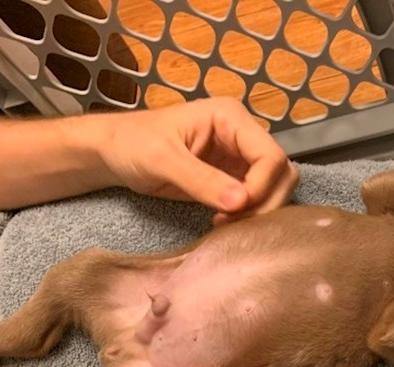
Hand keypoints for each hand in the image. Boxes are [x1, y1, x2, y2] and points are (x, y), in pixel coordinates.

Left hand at [97, 98, 298, 223]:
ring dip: (259, 209)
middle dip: (265, 201)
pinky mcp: (232, 177)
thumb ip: (201, 180)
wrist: (112, 154)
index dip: (261, 187)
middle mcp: (242, 134)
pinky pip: (256, 198)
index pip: (271, 156)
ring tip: (226, 221)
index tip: (234, 210)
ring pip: (274, 187)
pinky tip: (223, 220)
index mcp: (230, 117)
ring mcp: (239, 157)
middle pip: (281, 172)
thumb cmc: (131, 144)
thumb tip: (241, 201)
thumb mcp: (162, 160)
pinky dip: (248, 214)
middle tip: (232, 221)